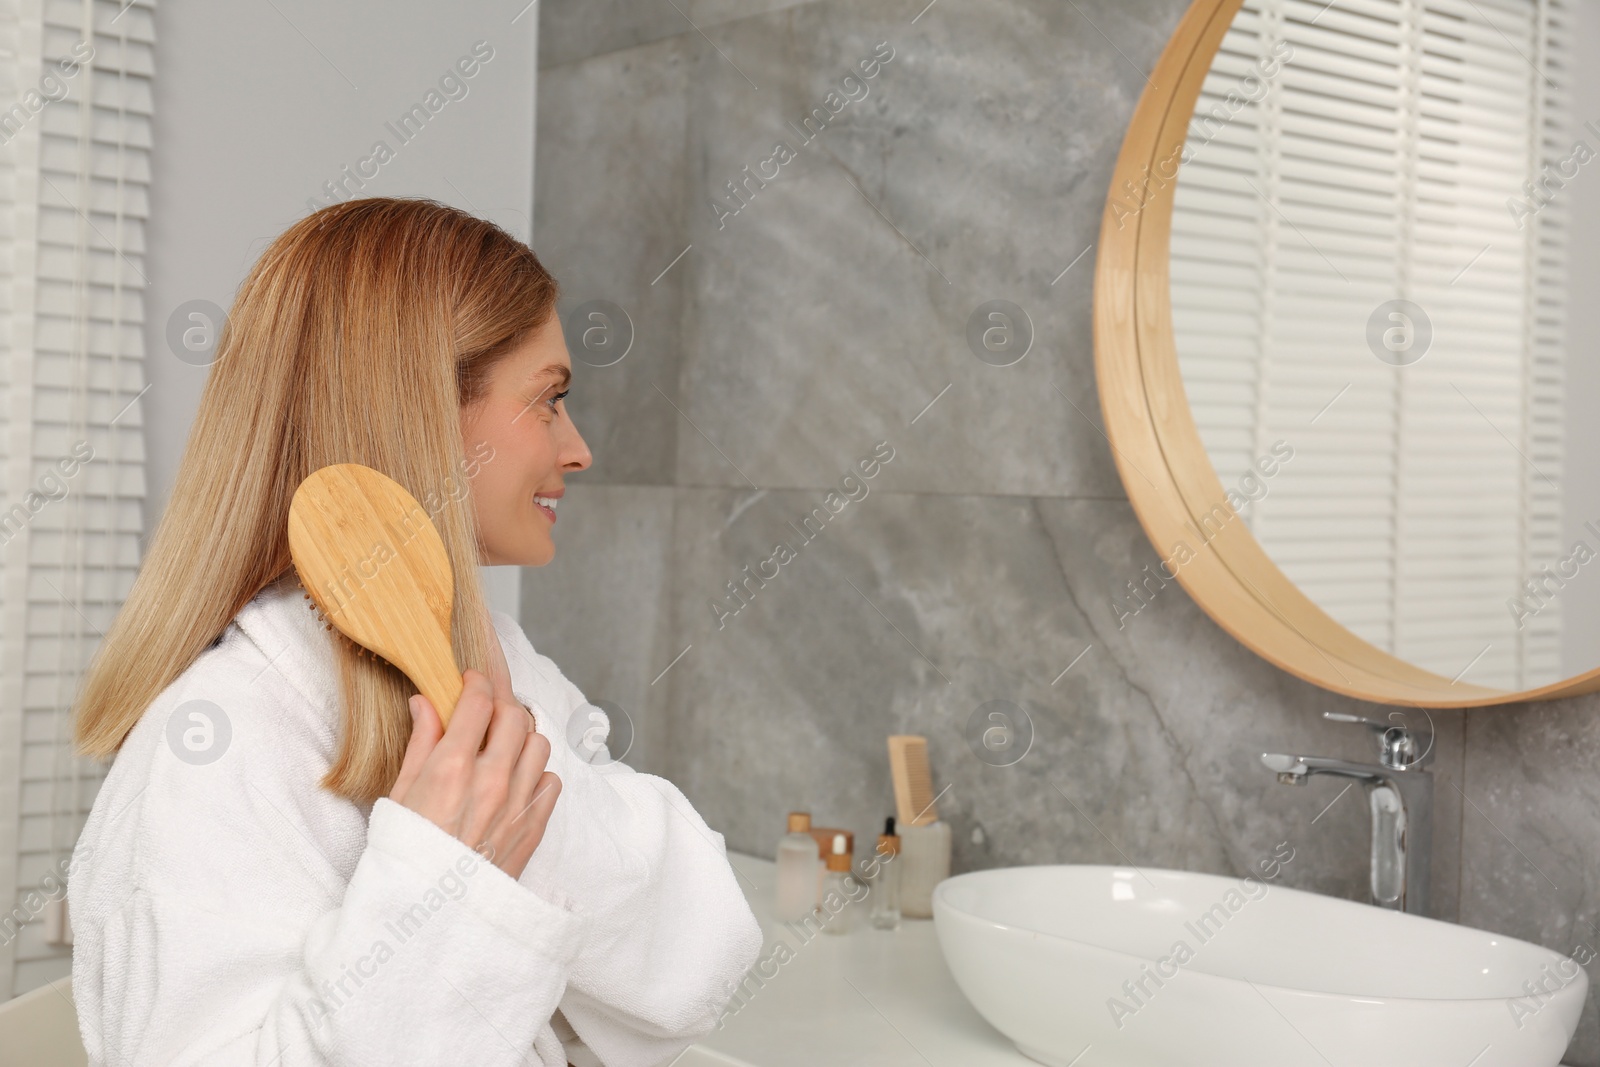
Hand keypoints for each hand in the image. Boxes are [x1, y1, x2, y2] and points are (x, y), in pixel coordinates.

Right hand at [389, 668, 560, 879]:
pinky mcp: (534, 828)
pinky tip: (515, 781)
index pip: (480, 702)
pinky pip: (551, 782)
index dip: (477, 683)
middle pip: (516, 716)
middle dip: (501, 705)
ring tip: (502, 746)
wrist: (429, 917)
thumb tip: (425, 702)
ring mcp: (518, 804)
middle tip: (486, 711)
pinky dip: (537, 774)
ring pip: (539, 744)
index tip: (472, 680)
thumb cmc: (405, 856)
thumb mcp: (399, 795)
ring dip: (522, 737)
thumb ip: (419, 744)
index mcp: (452, 768)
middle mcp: (492, 781)